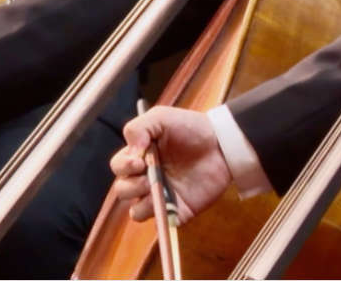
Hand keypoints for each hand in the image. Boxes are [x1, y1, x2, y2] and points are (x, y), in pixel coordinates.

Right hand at [109, 105, 233, 222]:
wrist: (221, 143)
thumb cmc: (190, 128)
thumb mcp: (161, 118)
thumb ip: (138, 129)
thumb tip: (131, 153)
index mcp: (140, 158)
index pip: (118, 167)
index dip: (123, 166)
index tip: (138, 161)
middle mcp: (147, 178)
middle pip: (122, 191)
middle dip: (130, 185)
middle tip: (148, 177)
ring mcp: (162, 196)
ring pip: (136, 211)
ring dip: (140, 203)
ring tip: (155, 190)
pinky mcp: (178, 210)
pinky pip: (161, 222)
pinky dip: (160, 216)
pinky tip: (168, 204)